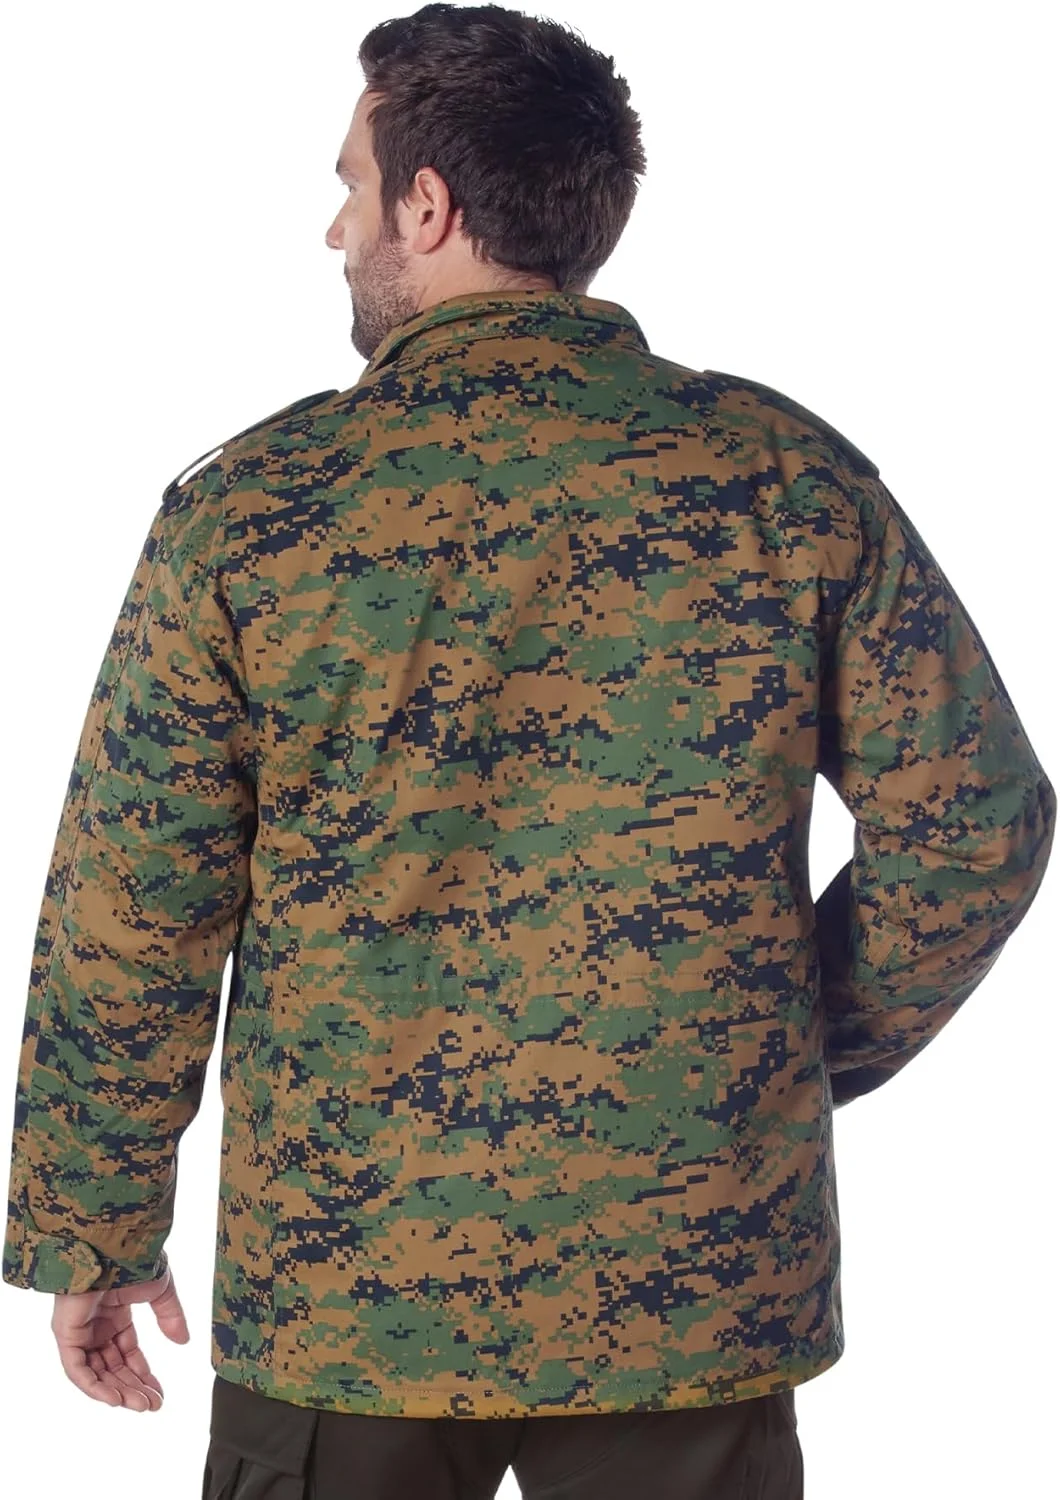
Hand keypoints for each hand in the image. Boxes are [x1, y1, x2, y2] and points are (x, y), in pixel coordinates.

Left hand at [50, 1259, 189, 1409]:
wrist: (114, 1245)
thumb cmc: (135, 1259)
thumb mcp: (160, 1290)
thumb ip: (170, 1317)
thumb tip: (183, 1342)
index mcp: (115, 1314)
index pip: (127, 1353)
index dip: (143, 1374)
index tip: (160, 1393)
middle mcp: (95, 1326)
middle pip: (113, 1367)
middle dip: (133, 1387)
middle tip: (152, 1406)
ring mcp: (79, 1331)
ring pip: (96, 1373)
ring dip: (118, 1391)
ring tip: (140, 1405)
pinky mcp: (66, 1334)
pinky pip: (77, 1370)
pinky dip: (95, 1387)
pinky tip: (116, 1399)